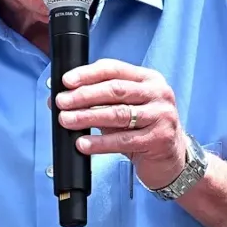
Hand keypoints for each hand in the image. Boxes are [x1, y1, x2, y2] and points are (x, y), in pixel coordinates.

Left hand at [53, 59, 187, 190]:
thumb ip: (96, 100)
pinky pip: (123, 140)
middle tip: (61, 102)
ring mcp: (161, 116)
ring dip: (87, 117)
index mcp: (148, 78)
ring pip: (118, 114)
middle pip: (115, 90)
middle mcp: (158, 93)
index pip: (114, 69)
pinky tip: (83, 144)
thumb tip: (56, 99)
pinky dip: (100, 142)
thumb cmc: (142, 128)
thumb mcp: (124, 107)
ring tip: (66, 120)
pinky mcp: (159, 139)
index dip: (88, 73)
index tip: (66, 81)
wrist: (171, 158)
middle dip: (84, 95)